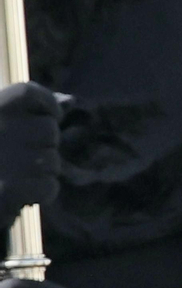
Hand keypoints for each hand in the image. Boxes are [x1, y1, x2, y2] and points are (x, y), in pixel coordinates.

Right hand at [0, 82, 61, 220]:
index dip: (47, 103)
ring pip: (52, 160)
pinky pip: (49, 186)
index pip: (28, 92)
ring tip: (18, 177)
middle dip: (44, 146)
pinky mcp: (8, 189)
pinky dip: (43, 193)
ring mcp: (2, 159)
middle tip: (23, 158)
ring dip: (43, 171)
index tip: (52, 116)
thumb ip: (24, 113)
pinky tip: (24, 195)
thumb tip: (68, 100)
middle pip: (48, 130)